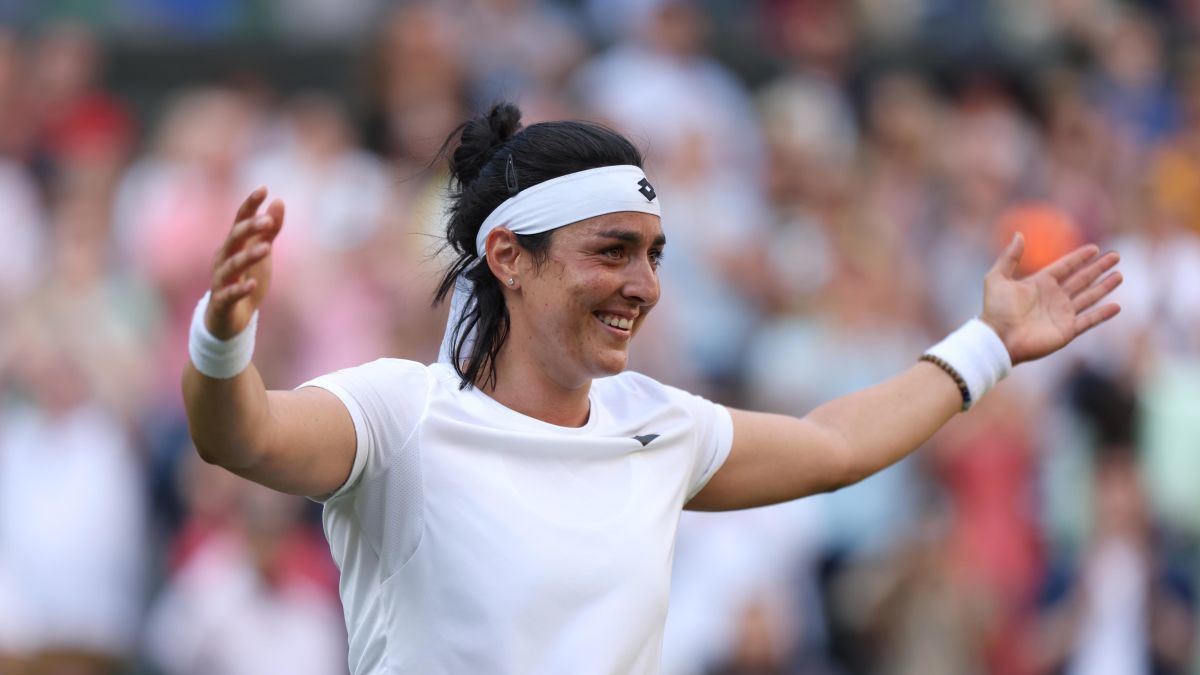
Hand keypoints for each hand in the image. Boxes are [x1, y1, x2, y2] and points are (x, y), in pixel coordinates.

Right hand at [206, 187, 284, 338]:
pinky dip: (240, 289)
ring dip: (248, 256)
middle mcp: (224, 258)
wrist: (229, 320)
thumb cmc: (245, 280)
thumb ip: (270, 230)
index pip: (239, 220)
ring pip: (232, 265)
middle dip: (249, 228)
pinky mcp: (222, 302)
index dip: (250, 204)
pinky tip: (253, 284)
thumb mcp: (262, 253)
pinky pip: (229, 294)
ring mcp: (221, 280)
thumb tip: (278, 201)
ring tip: (266, 249)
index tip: (264, 189)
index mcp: (233, 245)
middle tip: (268, 221)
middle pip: (234, 238)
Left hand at [981, 233, 1121, 364]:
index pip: (1065, 267)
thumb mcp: (997, 278)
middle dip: (1098, 268)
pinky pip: (1089, 320)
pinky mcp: (1067, 331)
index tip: (1095, 248)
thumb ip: (1009, 257)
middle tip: (1116, 256)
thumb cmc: (995, 310)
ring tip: (1119, 275)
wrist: (998, 339)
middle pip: (1081, 279)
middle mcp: (1053, 297)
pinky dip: (1103, 314)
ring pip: (1089, 297)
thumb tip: (1019, 234)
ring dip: (1104, 286)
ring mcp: (1061, 314)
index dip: (1079, 258)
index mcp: (1039, 283)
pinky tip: (1117, 306)